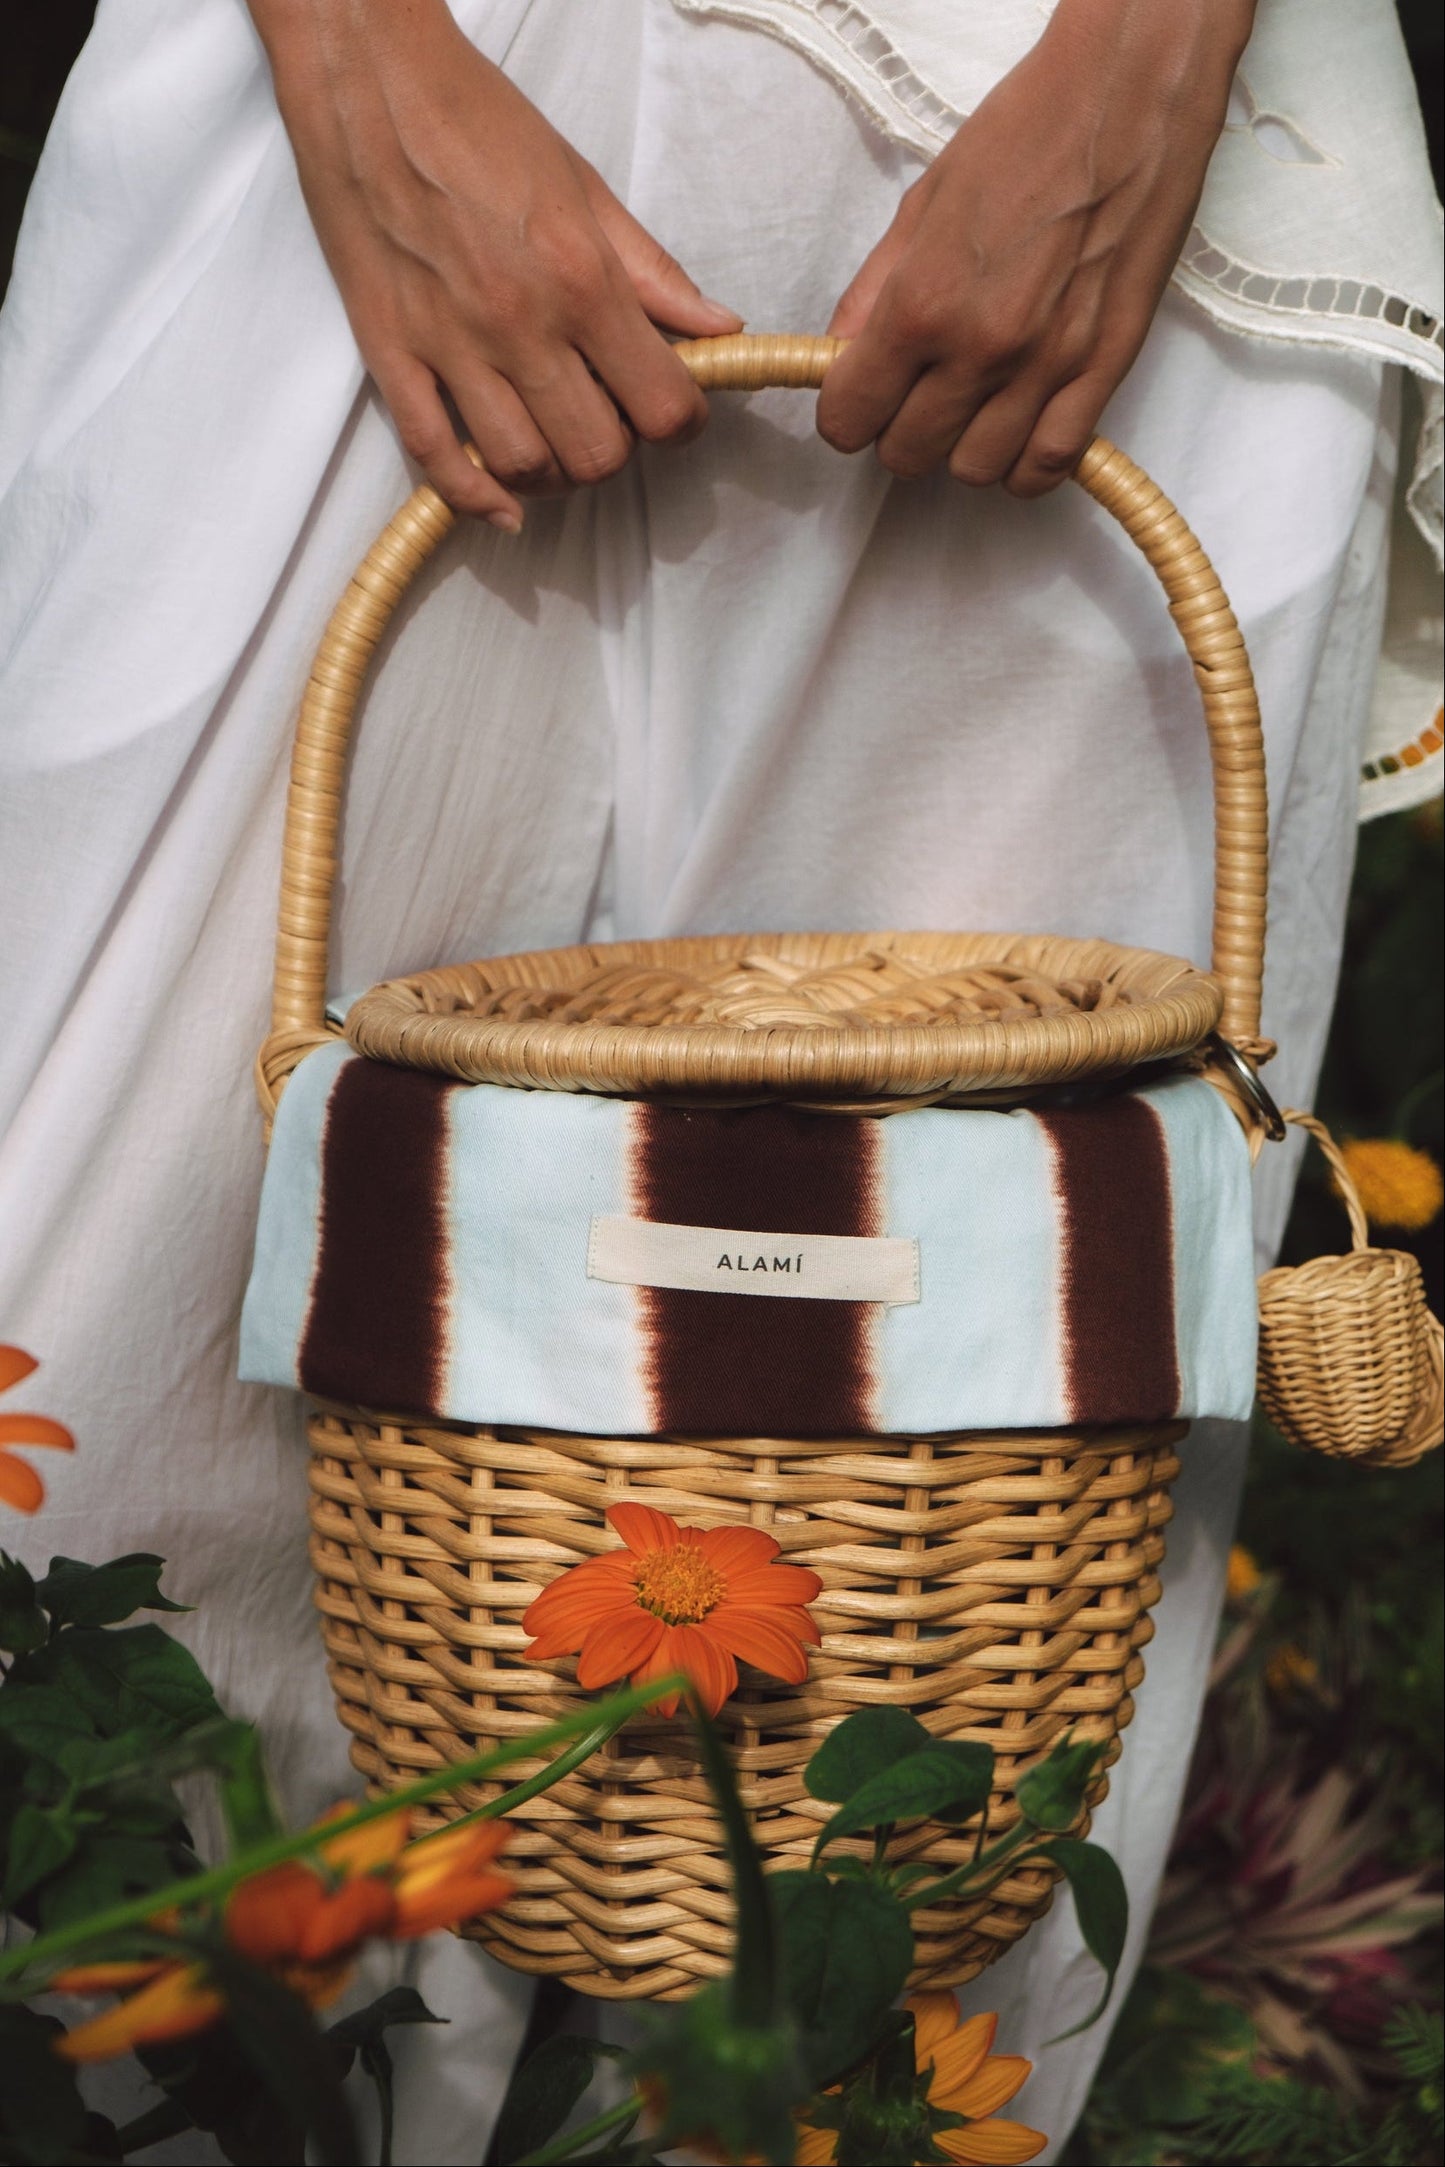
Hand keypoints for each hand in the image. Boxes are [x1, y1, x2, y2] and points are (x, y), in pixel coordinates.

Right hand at [250, 0, 741, 525]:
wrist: (369, 77)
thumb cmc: (478, 122)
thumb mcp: (585, 187)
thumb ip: (652, 270)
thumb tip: (718, 327)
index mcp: (579, 279)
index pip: (662, 405)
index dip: (682, 423)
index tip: (675, 410)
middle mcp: (518, 323)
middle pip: (595, 455)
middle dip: (616, 451)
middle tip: (608, 417)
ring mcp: (448, 345)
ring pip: (521, 468)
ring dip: (550, 473)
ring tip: (554, 441)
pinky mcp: (390, 352)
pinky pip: (434, 456)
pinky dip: (472, 497)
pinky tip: (499, 502)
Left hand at [816, 0, 1256, 496]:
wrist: (1127, 97)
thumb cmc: (1022, 134)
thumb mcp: (921, 205)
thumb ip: (872, 294)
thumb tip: (840, 358)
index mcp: (922, 304)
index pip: (851, 419)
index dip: (847, 414)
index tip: (859, 397)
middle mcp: (981, 349)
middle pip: (909, 456)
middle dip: (900, 432)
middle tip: (916, 393)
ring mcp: (1046, 367)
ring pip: (975, 471)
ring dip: (963, 447)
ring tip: (973, 405)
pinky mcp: (1103, 370)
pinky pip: (1048, 467)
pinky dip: (1024, 465)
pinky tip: (1018, 432)